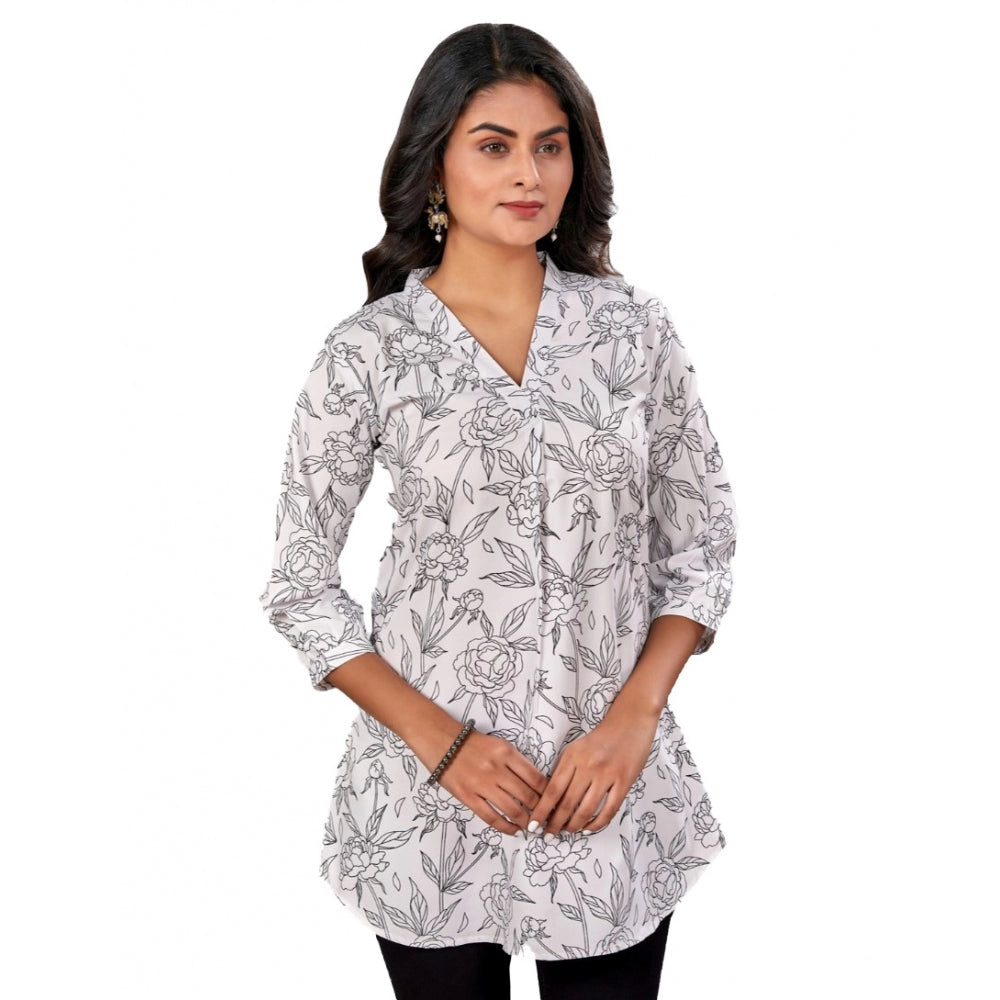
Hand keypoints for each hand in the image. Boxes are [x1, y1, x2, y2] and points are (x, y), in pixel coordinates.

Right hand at [436, 731, 548, 836]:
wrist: (442, 742)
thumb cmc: (473, 744)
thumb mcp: (500, 745)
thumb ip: (516, 763)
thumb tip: (537, 786)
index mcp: (507, 753)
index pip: (536, 778)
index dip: (548, 794)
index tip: (554, 802)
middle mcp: (497, 769)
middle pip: (528, 796)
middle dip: (541, 811)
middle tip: (547, 818)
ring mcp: (482, 784)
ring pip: (513, 809)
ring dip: (526, 822)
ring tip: (532, 826)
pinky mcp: (468, 797)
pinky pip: (491, 818)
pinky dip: (506, 827)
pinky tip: (514, 829)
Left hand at [527, 713, 658, 835]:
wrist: (630, 721)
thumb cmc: (601, 737)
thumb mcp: (577, 748)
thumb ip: (566, 769)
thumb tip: (551, 799)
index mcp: (572, 756)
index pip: (552, 790)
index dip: (542, 811)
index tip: (533, 825)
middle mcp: (587, 766)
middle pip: (567, 802)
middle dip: (555, 823)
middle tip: (548, 835)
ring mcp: (607, 775)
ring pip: (586, 809)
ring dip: (574, 825)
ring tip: (568, 832)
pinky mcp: (624, 782)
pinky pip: (609, 810)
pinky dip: (597, 823)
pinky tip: (588, 827)